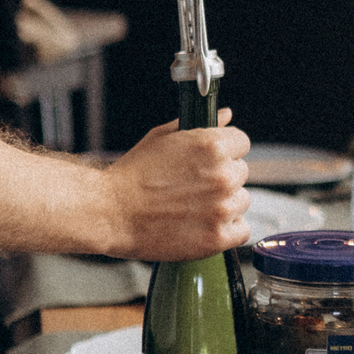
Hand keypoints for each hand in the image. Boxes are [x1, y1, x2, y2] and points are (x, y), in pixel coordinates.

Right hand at [103, 113, 252, 259]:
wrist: (111, 212)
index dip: (226, 151)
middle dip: (222, 177)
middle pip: (241, 173)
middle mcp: (222, 176)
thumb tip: (226, 115)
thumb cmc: (132, 176)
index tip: (212, 161)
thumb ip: (202, 124)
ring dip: (224, 204)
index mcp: (212, 146)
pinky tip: (203, 224)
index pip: (242, 142)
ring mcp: (221, 208)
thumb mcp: (163, 137)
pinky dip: (227, 229)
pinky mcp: (217, 237)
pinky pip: (241, 230)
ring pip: (241, 201)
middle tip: (194, 186)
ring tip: (193, 207)